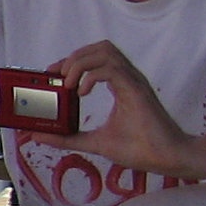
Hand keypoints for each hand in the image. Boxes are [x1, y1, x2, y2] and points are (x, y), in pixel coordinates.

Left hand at [42, 39, 192, 174]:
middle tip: (58, 75)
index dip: (72, 60)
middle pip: (101, 47)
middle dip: (74, 56)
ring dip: (80, 62)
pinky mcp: (137, 90)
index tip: (53, 73)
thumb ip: (68, 138)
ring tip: (68, 83)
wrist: (167, 157)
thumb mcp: (94, 141)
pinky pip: (112, 69)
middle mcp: (128, 78)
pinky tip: (81, 93)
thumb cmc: (139, 148)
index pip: (95, 58)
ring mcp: (134, 82)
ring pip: (106, 52)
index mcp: (121, 85)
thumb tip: (38, 137)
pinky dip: (91, 75)